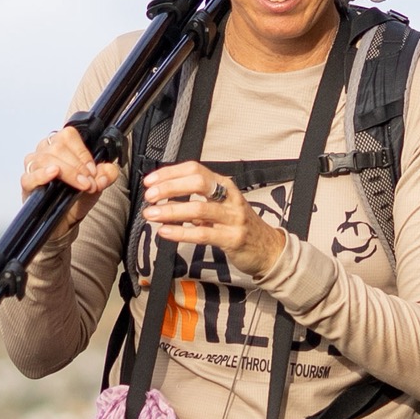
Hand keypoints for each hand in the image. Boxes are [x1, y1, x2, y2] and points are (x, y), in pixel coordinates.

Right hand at [21, 125, 114, 198]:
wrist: (66, 219)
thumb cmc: (77, 196)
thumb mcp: (98, 183)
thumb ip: (107, 174)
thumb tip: (107, 171)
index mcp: (61, 145)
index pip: (68, 135)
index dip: (82, 152)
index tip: (93, 170)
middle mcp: (45, 151)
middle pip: (57, 147)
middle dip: (78, 166)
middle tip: (89, 182)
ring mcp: (33, 166)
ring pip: (45, 159)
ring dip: (68, 172)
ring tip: (80, 185)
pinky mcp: (27, 183)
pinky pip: (29, 175)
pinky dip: (42, 174)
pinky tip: (53, 173)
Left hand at [140, 159, 288, 284]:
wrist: (268, 249)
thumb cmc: (239, 225)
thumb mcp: (221, 205)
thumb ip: (197, 199)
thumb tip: (164, 194)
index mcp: (225, 185)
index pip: (195, 169)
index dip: (170, 173)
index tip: (150, 181)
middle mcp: (230, 198)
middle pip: (198, 183)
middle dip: (170, 187)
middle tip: (150, 195)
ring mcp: (233, 218)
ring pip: (198, 209)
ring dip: (171, 211)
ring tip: (151, 214)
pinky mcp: (232, 239)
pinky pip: (203, 234)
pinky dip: (180, 233)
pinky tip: (165, 232)